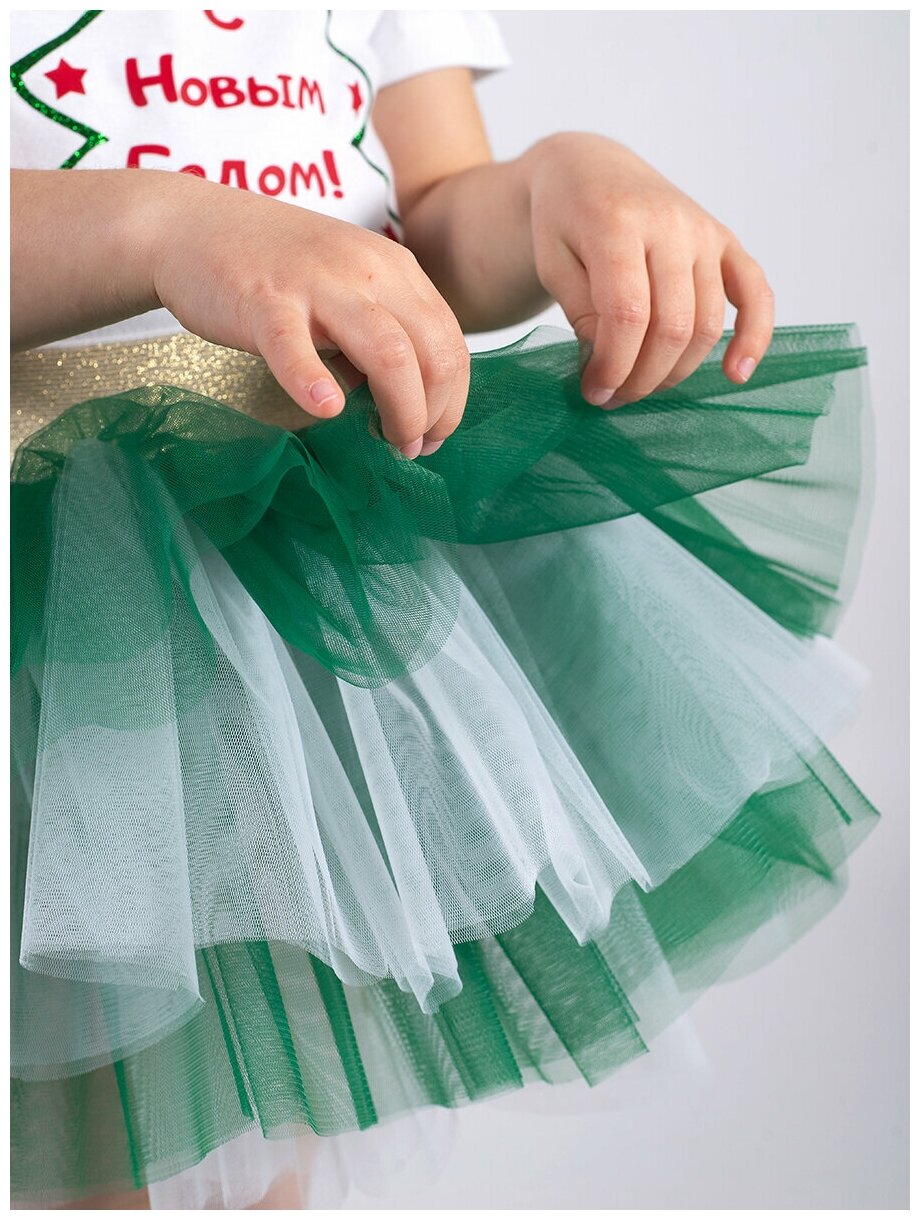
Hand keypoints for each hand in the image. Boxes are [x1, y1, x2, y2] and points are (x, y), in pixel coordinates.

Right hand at [154, 174, 469, 455]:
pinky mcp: (263, 301)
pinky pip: (295, 346)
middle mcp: (367, 270)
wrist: (189, 225)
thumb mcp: (347, 288)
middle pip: (432, 352)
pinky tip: (326, 409)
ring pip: (389, 352)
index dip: (451, 400)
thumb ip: (380, 334)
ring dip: (401, 410)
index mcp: (395, 269)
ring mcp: (316, 283)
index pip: (449, 342)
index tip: (432, 436)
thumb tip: (401, 401)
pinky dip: (314, 382)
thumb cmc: (273, 269)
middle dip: (433, 414)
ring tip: (388, 443)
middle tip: (411, 449)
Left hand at [525, 132, 774, 406]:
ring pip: (706, 324)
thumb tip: (610, 364)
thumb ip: (580, 311)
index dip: (614, 365)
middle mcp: (670, 224)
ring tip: (641, 387)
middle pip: (672, 326)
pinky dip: (755, 335)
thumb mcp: (552, 262)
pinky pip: (756, 293)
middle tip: (613, 397)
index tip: (595, 391)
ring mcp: (704, 232)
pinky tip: (737, 373)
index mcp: (617, 222)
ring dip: (676, 371)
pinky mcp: (726, 241)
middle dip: (642, 376)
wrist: (591, 170)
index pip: (628, 313)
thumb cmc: (564, 221)